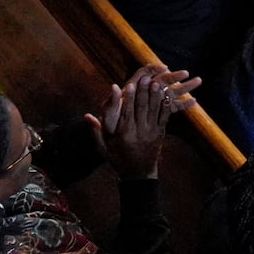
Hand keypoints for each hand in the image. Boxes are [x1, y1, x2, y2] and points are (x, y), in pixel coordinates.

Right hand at [85, 65, 184, 179]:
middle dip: (143, 92)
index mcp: (124, 135)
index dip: (128, 98)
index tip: (128, 85)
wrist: (138, 175)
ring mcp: (152, 132)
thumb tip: (87, 116)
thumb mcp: (104, 149)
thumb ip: (96, 132)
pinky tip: (167, 95)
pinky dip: (165, 106)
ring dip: (155, 96)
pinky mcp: (160, 133)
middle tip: (144, 78)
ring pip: (154, 111)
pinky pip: (164, 117)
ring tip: (157, 82)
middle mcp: (139, 132)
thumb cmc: (118, 160)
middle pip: (141, 109)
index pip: (126, 113)